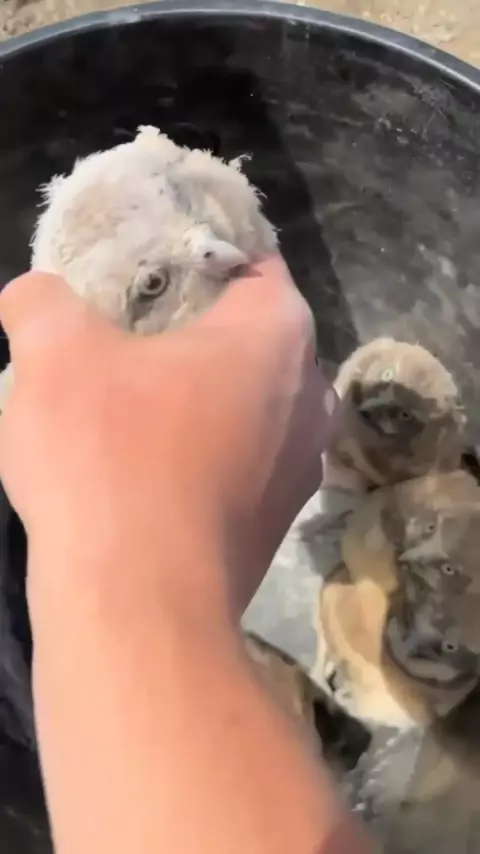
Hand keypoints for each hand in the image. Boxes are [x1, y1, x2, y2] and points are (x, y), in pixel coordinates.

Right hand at [0, 256, 338, 612]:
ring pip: (249, 405)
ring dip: (199, 398)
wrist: (141, 605)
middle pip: (251, 337)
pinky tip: (149, 467)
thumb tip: (32, 294)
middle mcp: (310, 395)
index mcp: (279, 332)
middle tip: (131, 330)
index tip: (149, 266)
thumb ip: (42, 303)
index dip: (197, 256)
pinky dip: (203, 453)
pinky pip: (240, 462)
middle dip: (195, 330)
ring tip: (135, 400)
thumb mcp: (54, 355)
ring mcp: (302, 467)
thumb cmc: (110, 455)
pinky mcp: (277, 523)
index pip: (250, 263)